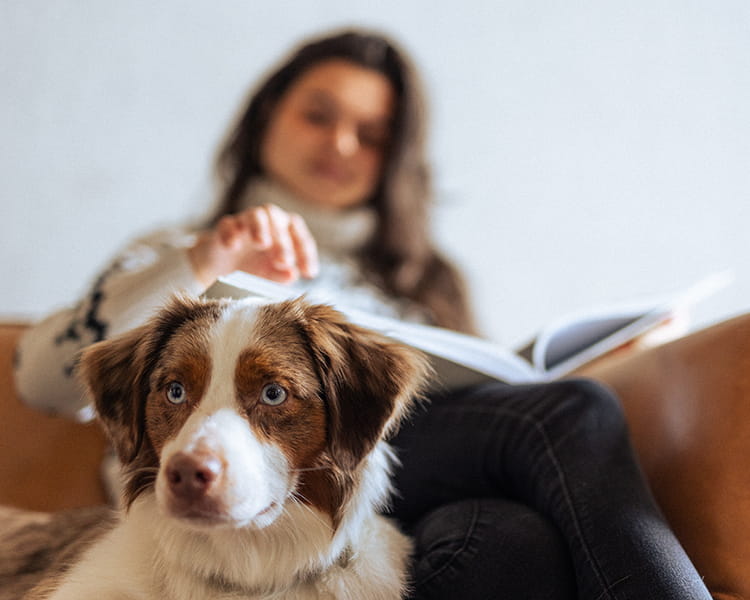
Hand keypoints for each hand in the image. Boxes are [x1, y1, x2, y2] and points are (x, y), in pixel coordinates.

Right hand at [187, 204, 318, 286]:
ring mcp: (246, 220)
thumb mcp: (270, 272)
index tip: (309, 273)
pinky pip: (228, 224)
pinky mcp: (226, 225)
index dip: (306, 254)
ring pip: (256, 215)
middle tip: (283, 262)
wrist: (224, 263)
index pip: (300, 237)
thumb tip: (292, 275)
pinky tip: (233, 246)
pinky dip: (231, 233)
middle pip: (279, 223)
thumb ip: (281, 274)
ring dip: (260, 228)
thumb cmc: (254, 263)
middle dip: (283, 244)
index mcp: (286, 230)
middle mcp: (269, 220)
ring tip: (262, 244)